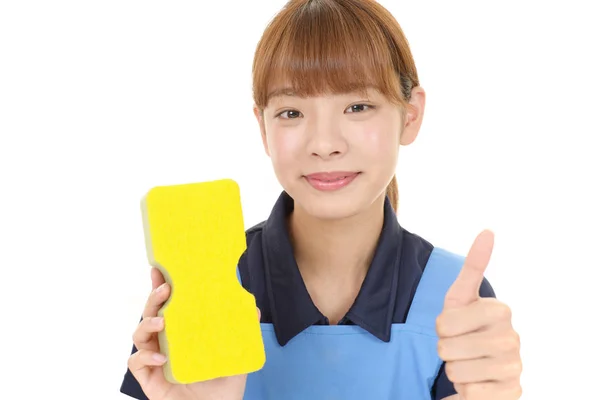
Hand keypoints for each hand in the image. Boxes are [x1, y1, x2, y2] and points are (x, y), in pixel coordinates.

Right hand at [127, 267, 259, 399]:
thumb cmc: (223, 385)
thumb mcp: (236, 354)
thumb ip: (243, 332)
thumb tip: (254, 307)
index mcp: (183, 332)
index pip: (170, 305)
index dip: (162, 286)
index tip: (161, 269)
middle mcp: (166, 342)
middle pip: (151, 314)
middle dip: (154, 297)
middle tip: (166, 288)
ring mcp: (155, 360)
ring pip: (139, 334)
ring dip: (147, 324)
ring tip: (162, 322)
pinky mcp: (148, 379)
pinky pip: (136, 362)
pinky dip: (144, 357)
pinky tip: (160, 359)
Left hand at [436, 230, 521, 398]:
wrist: (482, 364)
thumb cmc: (467, 326)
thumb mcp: (461, 297)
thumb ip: (473, 265)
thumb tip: (488, 230)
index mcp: (500, 310)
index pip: (444, 323)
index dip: (441, 327)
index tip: (454, 325)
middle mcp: (512, 337)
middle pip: (446, 348)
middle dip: (445, 349)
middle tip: (460, 345)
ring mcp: (514, 366)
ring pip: (455, 371)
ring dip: (454, 370)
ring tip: (468, 362)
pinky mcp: (510, 393)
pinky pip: (469, 393)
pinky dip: (465, 390)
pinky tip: (477, 382)